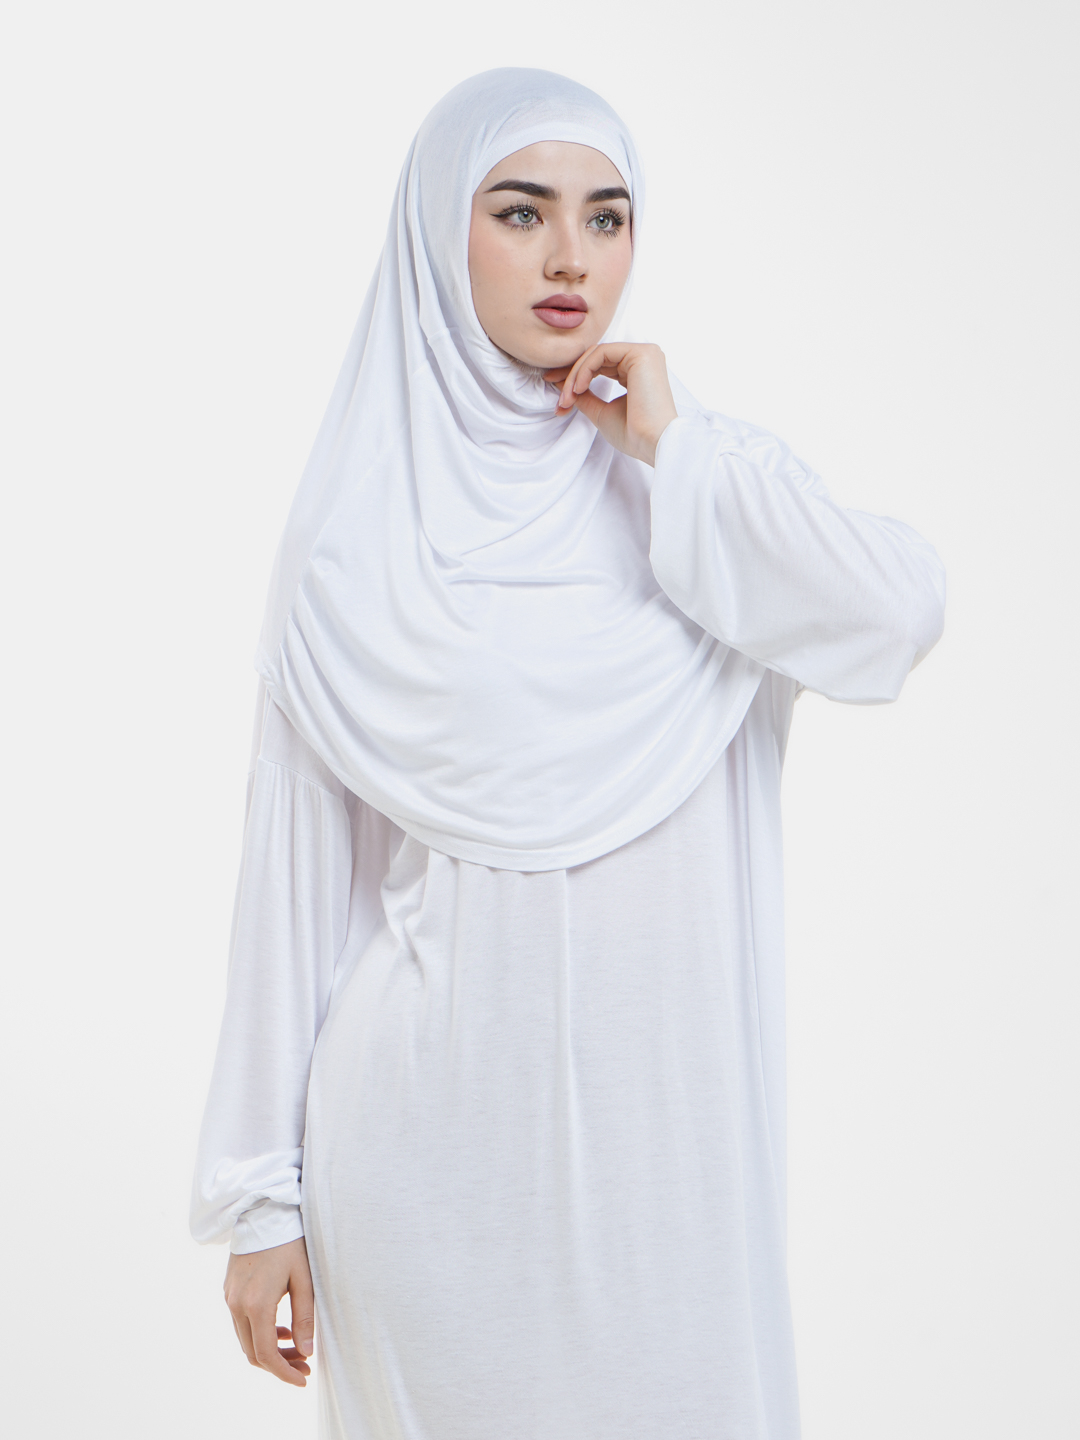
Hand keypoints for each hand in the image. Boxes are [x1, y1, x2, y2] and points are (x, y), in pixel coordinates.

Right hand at [224, 1237, 314, 1386]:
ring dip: (269, 1350)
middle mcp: (237, 1304)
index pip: (266, 1355)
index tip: (303, 1379)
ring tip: (296, 1349)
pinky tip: (280, 1329)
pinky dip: (260, 1334)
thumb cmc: (290, 1241)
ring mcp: (229, 1297)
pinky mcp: (229, 1290)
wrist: (264, 1211)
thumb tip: (307, 1351)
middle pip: (253, 1353)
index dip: (284, 1373)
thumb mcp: (305, 1278)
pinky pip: (241, 1324)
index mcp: (256, 1304)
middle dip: (279, 1365)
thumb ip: (304, 1317)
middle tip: (305, 1365)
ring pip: (246, 1340)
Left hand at [544, 342, 677, 465]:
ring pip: (596, 354)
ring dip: (575, 376)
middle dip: (570, 376)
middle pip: (596, 357)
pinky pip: (601, 353)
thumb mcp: (602, 412)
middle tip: (558, 398)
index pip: (600, 365)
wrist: (653, 443)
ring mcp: (643, 353)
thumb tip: (564, 387)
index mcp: (636, 371)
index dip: (575, 377)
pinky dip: (584, 370)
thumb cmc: (633, 434)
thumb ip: (585, 397)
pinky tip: (578, 389)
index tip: (559, 396)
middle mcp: (642, 359)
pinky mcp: (641, 353)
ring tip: (566, 399)